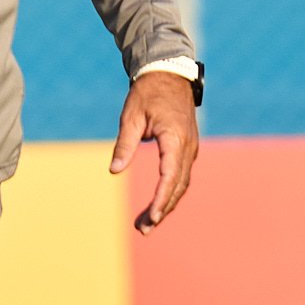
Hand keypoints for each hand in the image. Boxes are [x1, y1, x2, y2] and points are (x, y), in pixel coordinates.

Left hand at [109, 70, 198, 232]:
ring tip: (147, 223)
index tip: (152, 218)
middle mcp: (187, 146)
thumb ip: (124, 145)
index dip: (161, 200)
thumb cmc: (147, 94)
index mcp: (174, 139)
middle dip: (162, 210)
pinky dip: (171, 192)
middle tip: (143, 229)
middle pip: (177, 186)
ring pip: (181, 184)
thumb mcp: (131, 117)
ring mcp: (190, 148)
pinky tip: (158, 204)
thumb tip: (114, 170)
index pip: (170, 177)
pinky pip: (182, 175)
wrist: (169, 74)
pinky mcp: (187, 148)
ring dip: (166, 204)